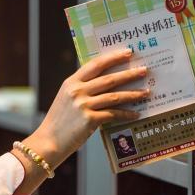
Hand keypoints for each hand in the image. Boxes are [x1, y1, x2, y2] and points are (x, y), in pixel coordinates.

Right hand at [25, 49, 149, 165]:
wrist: (48, 142)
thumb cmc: (60, 121)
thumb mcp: (66, 98)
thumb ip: (82, 88)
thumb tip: (107, 82)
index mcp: (71, 82)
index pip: (95, 65)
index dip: (113, 57)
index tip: (128, 53)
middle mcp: (77, 91)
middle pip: (109, 79)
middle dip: (129, 74)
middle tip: (144, 70)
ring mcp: (83, 105)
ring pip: (114, 96)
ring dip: (133, 94)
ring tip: (146, 92)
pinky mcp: (89, 120)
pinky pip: (113, 114)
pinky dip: (126, 114)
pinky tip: (136, 114)